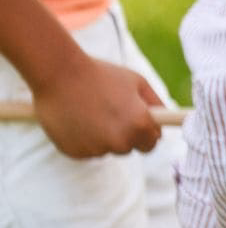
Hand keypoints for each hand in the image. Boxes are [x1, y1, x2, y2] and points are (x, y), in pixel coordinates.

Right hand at [34, 57, 164, 157]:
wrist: (60, 75)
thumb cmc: (102, 75)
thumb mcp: (137, 82)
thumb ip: (155, 103)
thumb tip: (164, 118)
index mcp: (139, 125)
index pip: (151, 143)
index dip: (147, 132)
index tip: (140, 123)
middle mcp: (119, 142)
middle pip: (129, 147)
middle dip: (125, 133)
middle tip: (112, 111)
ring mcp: (95, 150)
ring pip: (106, 148)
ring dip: (104, 136)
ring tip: (92, 111)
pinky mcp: (74, 153)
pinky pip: (86, 150)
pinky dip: (85, 139)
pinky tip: (78, 119)